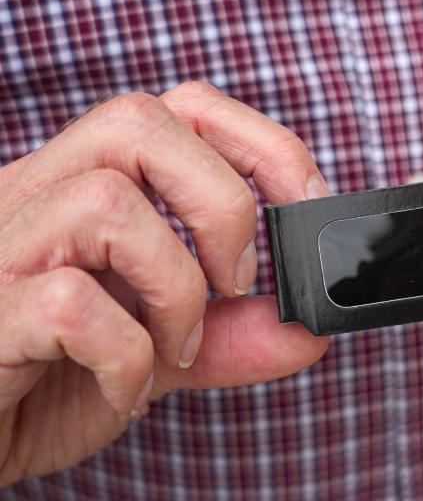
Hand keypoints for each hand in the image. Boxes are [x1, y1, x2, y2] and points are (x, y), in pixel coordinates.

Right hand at [0, 83, 330, 486]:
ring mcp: (1, 248)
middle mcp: (34, 195)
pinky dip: (127, 355)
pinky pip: (68, 302)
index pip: (176, 107)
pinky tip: (127, 393)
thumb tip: (314, 328)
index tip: (305, 207)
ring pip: (105, 201)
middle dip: (222, 203)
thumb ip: (233, 335)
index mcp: (82, 185)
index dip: (259, 144)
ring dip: (176, 287)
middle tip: (236, 284)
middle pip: (137, 121)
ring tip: (177, 348)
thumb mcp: (160, 352)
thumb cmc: (49, 386)